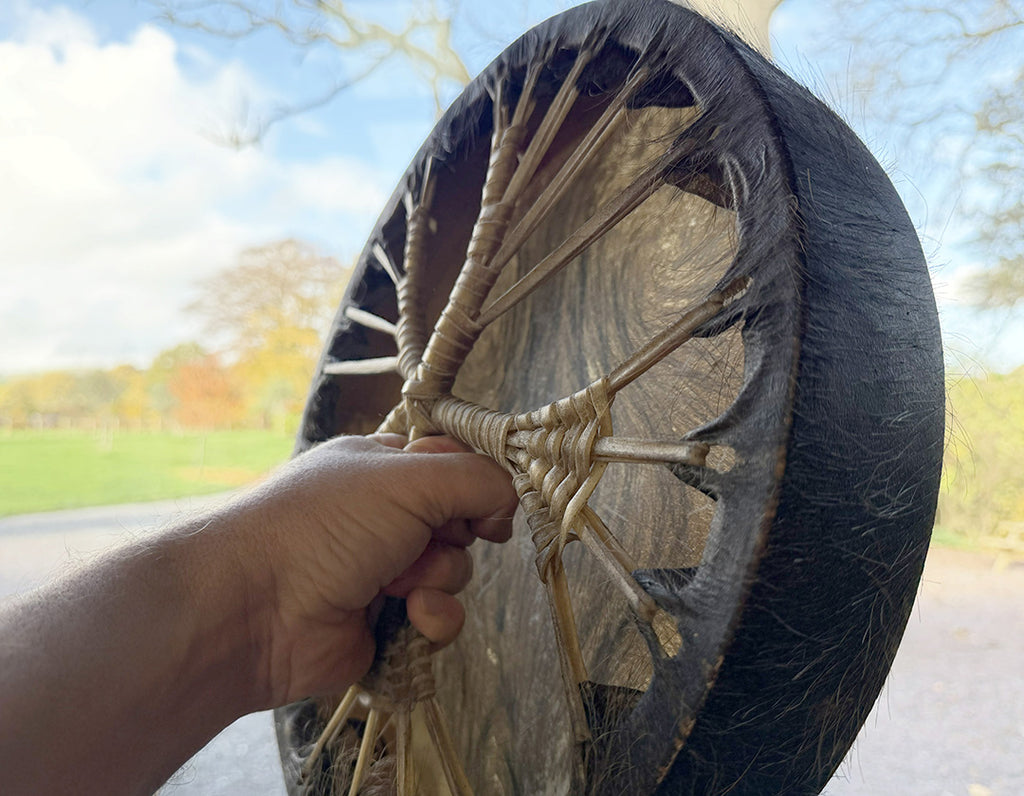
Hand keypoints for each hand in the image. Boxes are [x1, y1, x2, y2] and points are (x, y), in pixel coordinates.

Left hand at [228, 434, 517, 706]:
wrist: (253, 610)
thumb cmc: (323, 526)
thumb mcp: (406, 479)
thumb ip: (473, 479)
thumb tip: (510, 497)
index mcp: (379, 467)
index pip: (450, 464)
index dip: (477, 483)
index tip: (490, 502)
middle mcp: (382, 516)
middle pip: (459, 520)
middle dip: (455, 534)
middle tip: (428, 538)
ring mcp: (384, 571)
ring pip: (454, 571)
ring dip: (440, 577)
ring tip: (399, 584)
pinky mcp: (386, 623)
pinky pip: (440, 618)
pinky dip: (434, 618)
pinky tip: (409, 617)